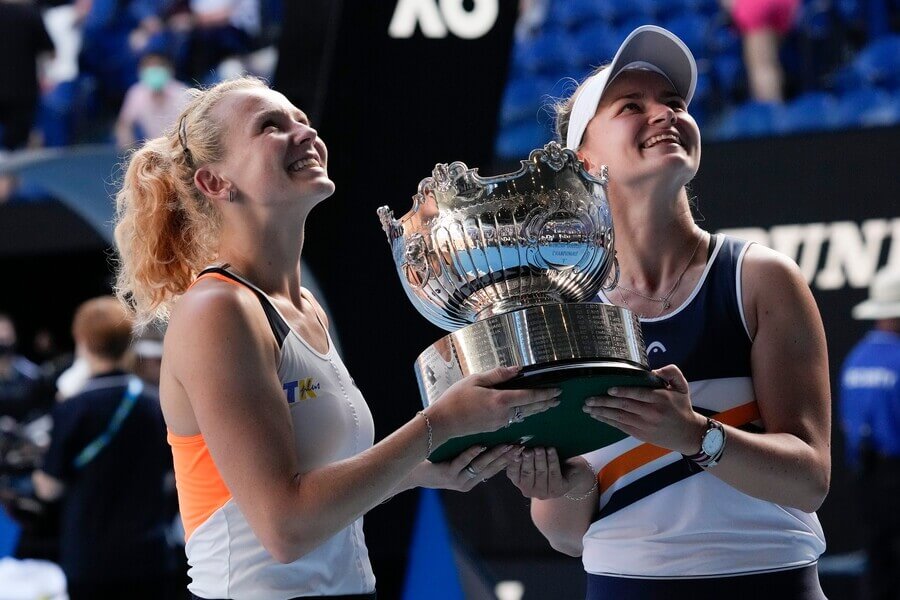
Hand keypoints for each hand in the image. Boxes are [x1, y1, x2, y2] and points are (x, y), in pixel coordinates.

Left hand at [413, 444, 523, 491]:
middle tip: (520, 445)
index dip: (509, 460)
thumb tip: (488, 436)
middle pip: (492, 468)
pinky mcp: (447, 474)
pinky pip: (462, 463)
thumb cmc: (435, 461)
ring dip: (495, 455)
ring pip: (480, 466)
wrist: (412, 472)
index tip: (522, 448)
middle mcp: (468, 482)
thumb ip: (472, 454)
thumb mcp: (456, 460)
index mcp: (472, 480)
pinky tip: (480, 444)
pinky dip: (472, 453)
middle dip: (507, 457)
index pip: (496, 469)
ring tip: (507, 445)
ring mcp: (458, 479)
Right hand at [428, 366, 560, 441]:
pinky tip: (526, 411)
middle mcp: (504, 414)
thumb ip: (498, 375)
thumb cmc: (455, 399)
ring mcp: (500, 423)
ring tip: (547, 405)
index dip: (545, 394)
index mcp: (501, 400)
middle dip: (546, 403)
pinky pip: (513, 420)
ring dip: (536, 409)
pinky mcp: (494, 428)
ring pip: (523, 415)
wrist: (443, 423)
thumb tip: (517, 369)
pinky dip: (523, 414)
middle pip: (531, 408)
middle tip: (558, 398)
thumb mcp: (475, 380)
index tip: (557, 391)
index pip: (529, 396)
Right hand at [506, 447, 594, 499]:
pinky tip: (551, 451)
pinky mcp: (557, 490)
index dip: (513, 461)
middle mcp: (529, 490)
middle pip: (527, 474)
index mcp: (519, 481)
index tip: (515, 450)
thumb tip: (516, 441)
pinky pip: (554, 474)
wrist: (571, 471)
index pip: (513, 472)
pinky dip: (552, 461)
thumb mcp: (534, 457)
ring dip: (540, 460)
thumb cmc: (548, 461)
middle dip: (527, 460)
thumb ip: (524, 453)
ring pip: (540, 473)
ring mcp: (543, 493)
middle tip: (528, 450)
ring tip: (540, 448)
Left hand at [582, 364, 705, 453]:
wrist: (688, 434)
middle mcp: (651, 413)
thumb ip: (671, 372)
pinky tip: (597, 417)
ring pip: (620, 418)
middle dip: (604, 403)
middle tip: (588, 400)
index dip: (623, 392)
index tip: (609, 390)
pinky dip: (608, 421)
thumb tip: (653, 371)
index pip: (638, 394)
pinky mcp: (640, 434)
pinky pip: (621, 427)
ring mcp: (644, 425)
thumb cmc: (682, 407)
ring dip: (602, 413)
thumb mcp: (682, 386)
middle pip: (624, 406)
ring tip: (587, 408)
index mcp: (660, 399)